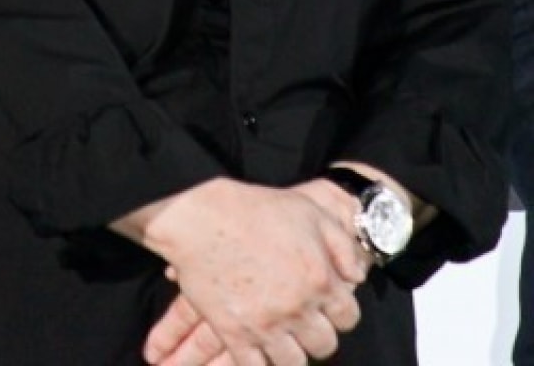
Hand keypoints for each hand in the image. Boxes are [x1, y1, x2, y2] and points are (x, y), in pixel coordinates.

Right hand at [121, 177, 367, 364]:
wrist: (201, 219)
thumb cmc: (255, 209)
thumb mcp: (308, 211)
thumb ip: (341, 245)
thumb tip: (356, 276)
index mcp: (319, 278)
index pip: (348, 316)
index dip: (340, 311)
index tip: (328, 306)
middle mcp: (297, 307)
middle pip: (324, 344)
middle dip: (317, 334)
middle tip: (305, 321)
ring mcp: (266, 325)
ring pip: (294, 363)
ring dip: (292, 352)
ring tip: (283, 339)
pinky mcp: (235, 335)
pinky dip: (260, 364)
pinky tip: (259, 354)